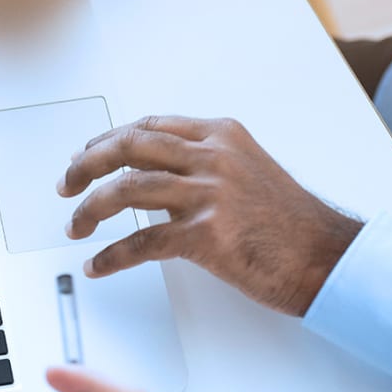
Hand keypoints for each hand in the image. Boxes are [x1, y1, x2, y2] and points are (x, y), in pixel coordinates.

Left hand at [60, 116, 363, 316]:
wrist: (326, 256)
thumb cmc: (288, 223)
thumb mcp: (246, 173)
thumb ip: (201, 167)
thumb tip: (150, 178)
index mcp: (221, 136)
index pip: (149, 126)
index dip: (108, 139)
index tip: (85, 154)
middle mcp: (213, 157)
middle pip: (130, 146)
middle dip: (87, 164)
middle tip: (66, 184)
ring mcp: (210, 194)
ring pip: (128, 190)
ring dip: (91, 209)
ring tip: (75, 226)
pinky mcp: (206, 234)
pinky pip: (142, 242)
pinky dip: (112, 256)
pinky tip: (98, 265)